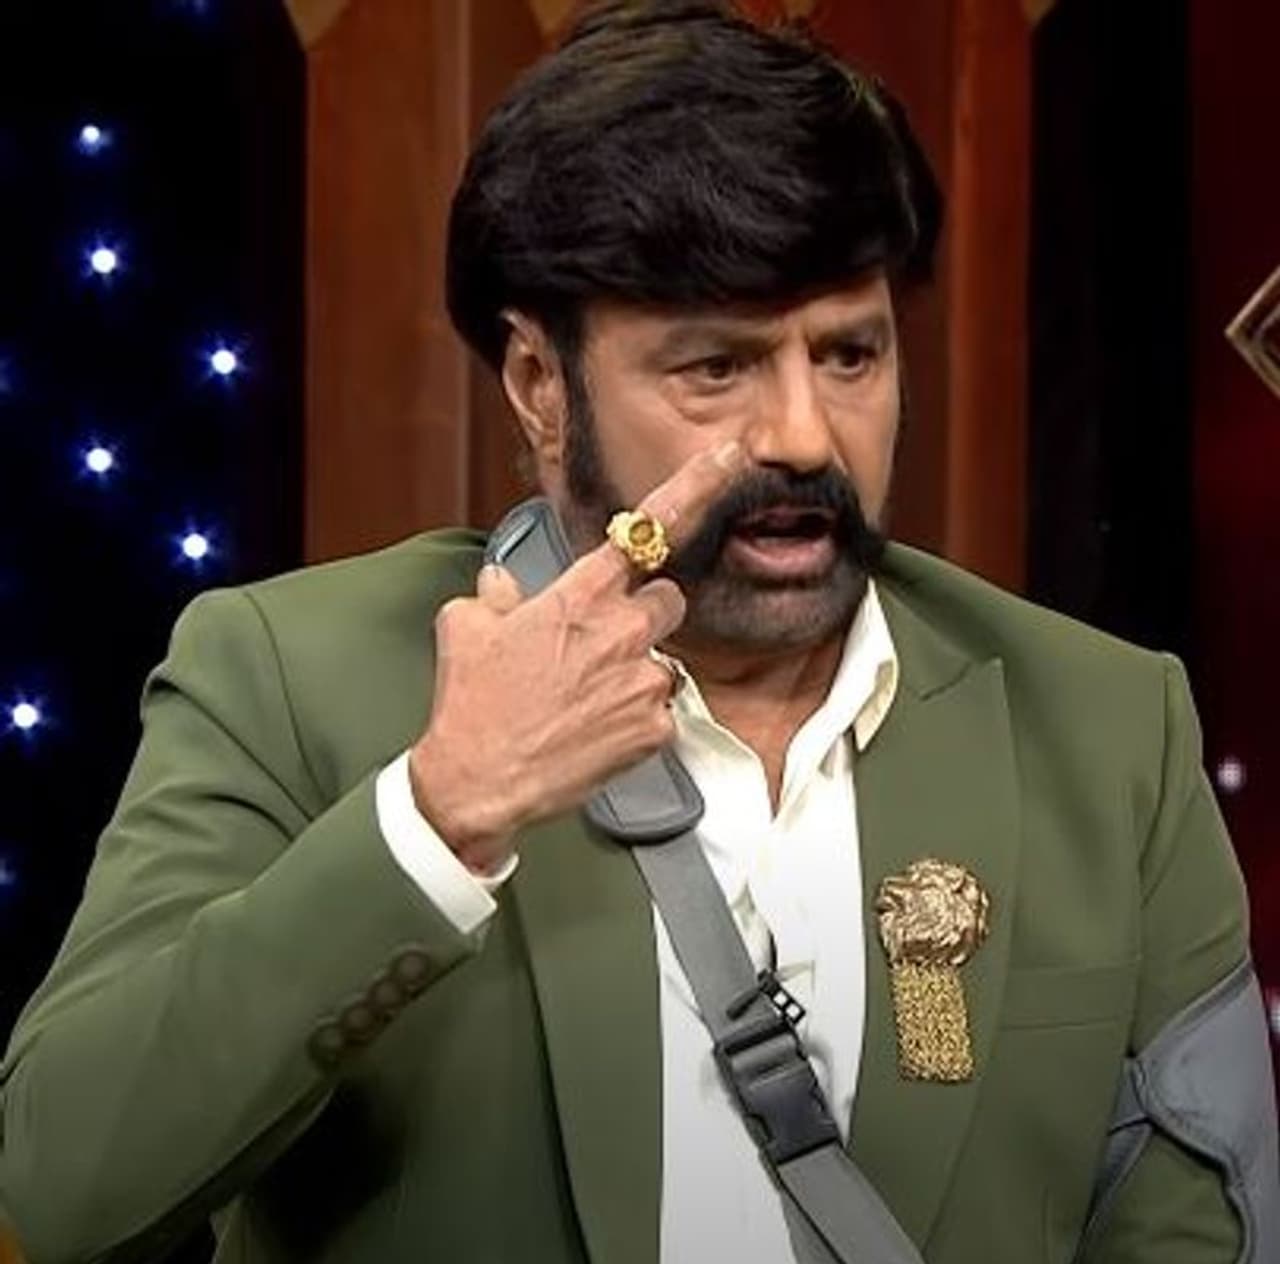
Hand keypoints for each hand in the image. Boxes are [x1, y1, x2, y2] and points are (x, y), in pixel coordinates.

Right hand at [409, 440, 742, 873]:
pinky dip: (633, 721)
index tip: (730, 458)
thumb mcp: (466, 627)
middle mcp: (623, 631)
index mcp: (581, 595)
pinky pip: (660, 712)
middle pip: (668, 599)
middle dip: (646, 614)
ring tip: (584, 701)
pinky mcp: (655, 731)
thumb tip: (504, 584)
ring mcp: (643, 681)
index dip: (695, 486)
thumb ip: (496, 595)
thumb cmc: (471, 704)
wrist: (478, 781)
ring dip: (635, 672)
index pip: (649, 527)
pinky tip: (592, 732)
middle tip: (601, 645)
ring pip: (664, 661)